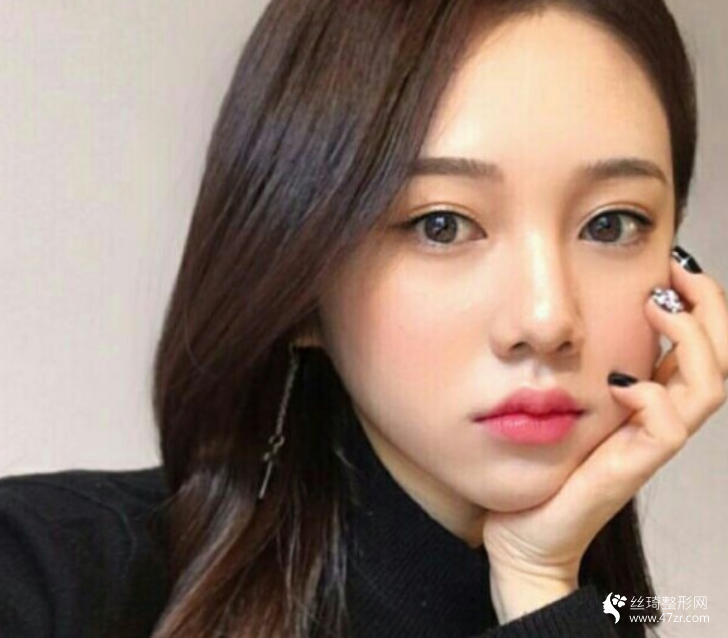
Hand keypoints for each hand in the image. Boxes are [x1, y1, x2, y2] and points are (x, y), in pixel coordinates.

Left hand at [482, 254, 727, 613]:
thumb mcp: (564, 403)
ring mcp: (649, 445)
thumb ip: (578, 370)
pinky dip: (654, 397)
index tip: (673, 265)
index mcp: (648, 400)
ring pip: (708, 388)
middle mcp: (659, 419)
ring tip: (658, 304)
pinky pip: (667, 429)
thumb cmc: (542, 467)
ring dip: (692, 339)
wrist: (524, 534)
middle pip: (719, 360)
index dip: (699, 304)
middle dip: (710, 308)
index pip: (699, 346)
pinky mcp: (630, 469)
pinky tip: (622, 382)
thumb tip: (574, 320)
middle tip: (679, 270)